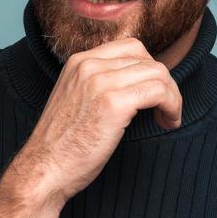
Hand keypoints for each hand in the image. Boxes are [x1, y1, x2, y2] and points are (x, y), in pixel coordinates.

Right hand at [11, 36, 182, 202]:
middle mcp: (88, 66)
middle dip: (165, 83)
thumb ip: (98, 85)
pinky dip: (172, 106)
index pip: (130, 47)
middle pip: (146, 59)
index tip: (153, 94)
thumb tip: (137, 84)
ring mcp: (100, 83)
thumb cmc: (62, 146)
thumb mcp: (76, 101)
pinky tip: (168, 122)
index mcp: (78, 62)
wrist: (44, 170)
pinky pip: (159, 92)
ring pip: (158, 73)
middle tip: (166, 108)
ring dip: (172, 96)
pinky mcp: (113, 104)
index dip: (149, 69)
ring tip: (168, 118)